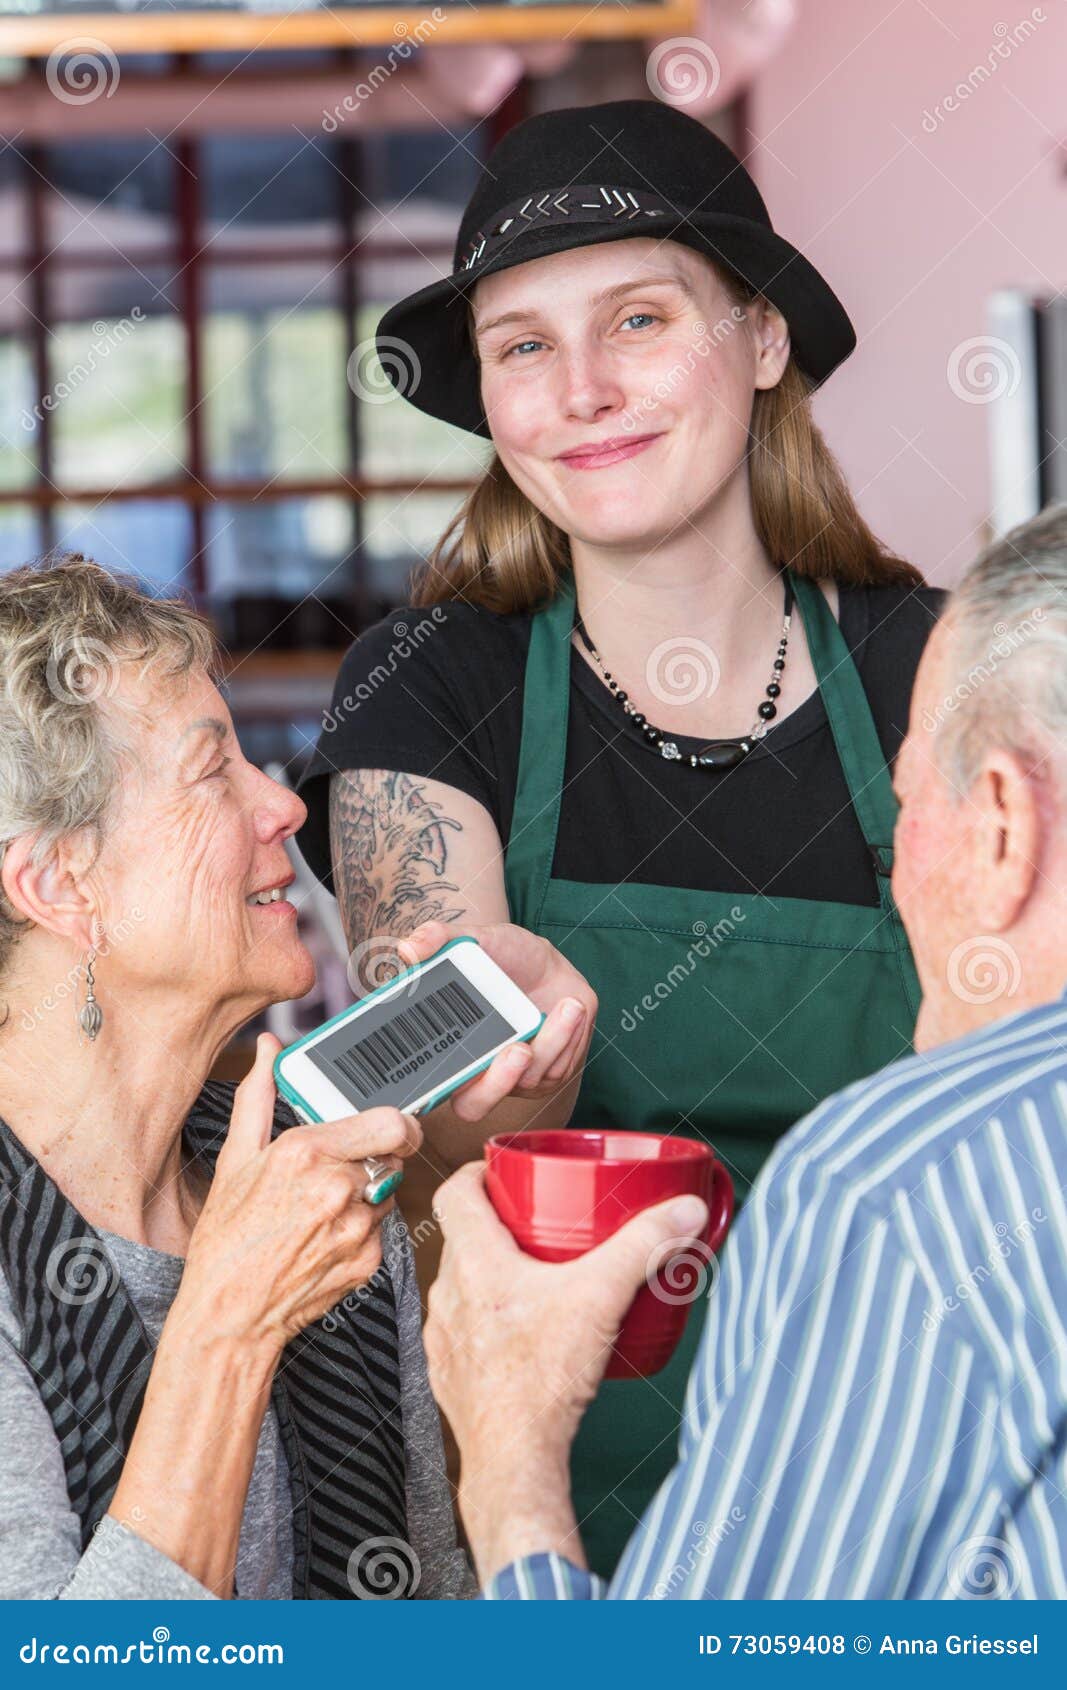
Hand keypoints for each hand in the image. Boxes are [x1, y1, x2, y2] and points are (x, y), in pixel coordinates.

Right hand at [176, 1032, 421, 1356]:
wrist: (230, 1313)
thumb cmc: (227, 1238)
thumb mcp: (235, 1159)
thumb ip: (258, 1096)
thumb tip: (267, 1049)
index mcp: (307, 1153)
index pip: (391, 1121)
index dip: (398, 1121)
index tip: (391, 1126)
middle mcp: (338, 1188)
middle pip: (395, 1153)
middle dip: (379, 1154)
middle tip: (348, 1165)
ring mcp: (356, 1227)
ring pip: (389, 1190)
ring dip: (368, 1192)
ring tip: (324, 1208)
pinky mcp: (368, 1261)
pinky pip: (381, 1229)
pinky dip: (361, 1228)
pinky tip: (325, 1237)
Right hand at [394, 921, 596, 1122]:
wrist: (547, 962)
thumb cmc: (503, 956)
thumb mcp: (474, 937)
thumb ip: (439, 938)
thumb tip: (407, 949)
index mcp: (447, 1049)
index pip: (428, 1089)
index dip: (431, 1091)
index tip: (450, 1067)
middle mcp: (477, 1072)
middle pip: (474, 1106)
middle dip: (497, 1082)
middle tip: (517, 1050)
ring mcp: (515, 1077)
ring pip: (527, 1079)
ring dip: (551, 1042)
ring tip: (568, 1005)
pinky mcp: (549, 1072)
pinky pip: (557, 1067)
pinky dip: (568, 1036)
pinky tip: (573, 1007)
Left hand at [424, 1161, 708, 1473]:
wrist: (515, 1461)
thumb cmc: (541, 1383)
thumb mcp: (602, 1297)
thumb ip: (645, 1246)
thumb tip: (680, 1211)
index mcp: (475, 1262)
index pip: (456, 1192)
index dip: (477, 1173)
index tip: (500, 1170)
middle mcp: (449, 1294)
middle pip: (463, 1237)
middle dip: (497, 1224)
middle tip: (535, 1222)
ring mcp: (444, 1338)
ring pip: (461, 1286)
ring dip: (491, 1275)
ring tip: (536, 1279)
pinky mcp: (450, 1375)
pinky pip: (463, 1331)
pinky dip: (488, 1322)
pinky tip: (524, 1335)